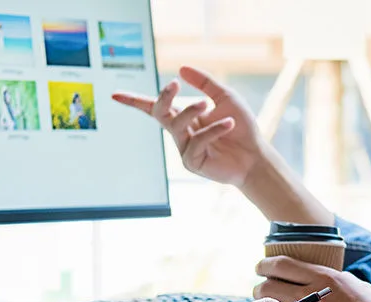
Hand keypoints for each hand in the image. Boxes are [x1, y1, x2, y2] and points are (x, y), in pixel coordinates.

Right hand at [112, 66, 267, 186]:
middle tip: (175, 85)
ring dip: (192, 111)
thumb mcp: (225, 98)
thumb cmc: (242, 127)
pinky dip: (213, 129)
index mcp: (185, 117)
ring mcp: (184, 149)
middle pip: (160, 112)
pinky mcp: (193, 163)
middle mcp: (181, 133)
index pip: (155, 107)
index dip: (134, 101)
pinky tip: (228, 124)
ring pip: (177, 125)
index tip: (114, 95)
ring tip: (209, 105)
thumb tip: (181, 68)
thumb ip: (204, 82)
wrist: (256, 155)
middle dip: (163, 97)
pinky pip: (197, 141)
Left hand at [253, 256, 370, 301]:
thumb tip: (317, 277)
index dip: (265, 265)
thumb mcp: (354, 284)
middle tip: (258, 288)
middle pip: (267, 285)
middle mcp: (313, 294)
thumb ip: (331, 280)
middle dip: (259, 286)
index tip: (261, 267)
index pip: (281, 264)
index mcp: (324, 276)